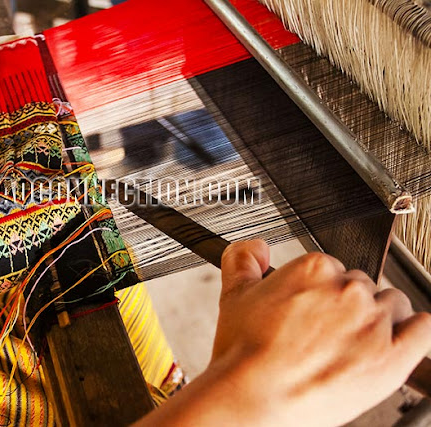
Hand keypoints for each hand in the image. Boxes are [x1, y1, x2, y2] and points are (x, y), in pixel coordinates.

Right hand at [135, 241, 430, 425]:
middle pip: (362, 286)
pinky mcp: (395, 355)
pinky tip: (397, 340)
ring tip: (353, 342)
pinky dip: (414, 331)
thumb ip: (243, 260)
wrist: (255, 397)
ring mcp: (374, 322)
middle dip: (347, 305)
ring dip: (379, 318)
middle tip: (326, 330)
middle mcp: (348, 290)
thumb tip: (256, 246)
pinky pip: (423, 329)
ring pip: (393, 304)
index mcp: (314, 269)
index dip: (321, 291)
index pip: (332, 269)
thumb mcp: (233, 296)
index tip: (313, 309)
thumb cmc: (246, 354)